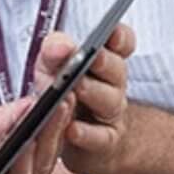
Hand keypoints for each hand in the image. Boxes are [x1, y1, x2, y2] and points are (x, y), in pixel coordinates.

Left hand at [0, 93, 68, 173]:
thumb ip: (14, 115)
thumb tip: (41, 97)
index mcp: (20, 172)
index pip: (48, 144)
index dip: (60, 119)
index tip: (69, 92)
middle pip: (48, 159)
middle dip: (58, 127)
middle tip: (66, 100)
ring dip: (45, 144)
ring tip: (52, 115)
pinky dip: (23, 164)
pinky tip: (25, 141)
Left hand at [45, 22, 134, 173]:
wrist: (77, 141)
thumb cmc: (65, 97)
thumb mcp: (52, 68)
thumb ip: (54, 51)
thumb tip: (61, 45)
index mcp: (104, 62)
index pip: (121, 44)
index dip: (120, 37)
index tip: (111, 30)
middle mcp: (112, 85)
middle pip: (116, 70)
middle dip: (104, 61)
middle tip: (92, 56)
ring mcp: (111, 114)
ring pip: (109, 101)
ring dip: (93, 93)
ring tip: (75, 88)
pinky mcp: (104, 142)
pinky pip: (99, 137)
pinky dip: (86, 133)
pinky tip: (72, 129)